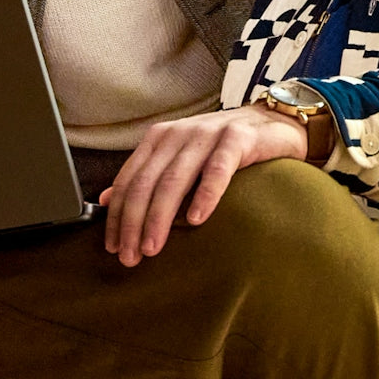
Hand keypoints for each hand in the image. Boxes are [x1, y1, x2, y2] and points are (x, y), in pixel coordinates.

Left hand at [98, 104, 307, 266]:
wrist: (273, 122)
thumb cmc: (223, 148)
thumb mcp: (179, 158)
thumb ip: (147, 176)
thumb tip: (105, 200)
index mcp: (159, 138)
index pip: (129, 180)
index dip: (117, 215)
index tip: (112, 246)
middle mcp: (179, 133)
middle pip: (147, 182)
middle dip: (133, 222)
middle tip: (130, 256)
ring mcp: (208, 134)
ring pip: (175, 179)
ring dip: (160, 216)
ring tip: (153, 247)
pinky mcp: (238, 138)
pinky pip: (217, 169)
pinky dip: (205, 195)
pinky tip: (197, 219)